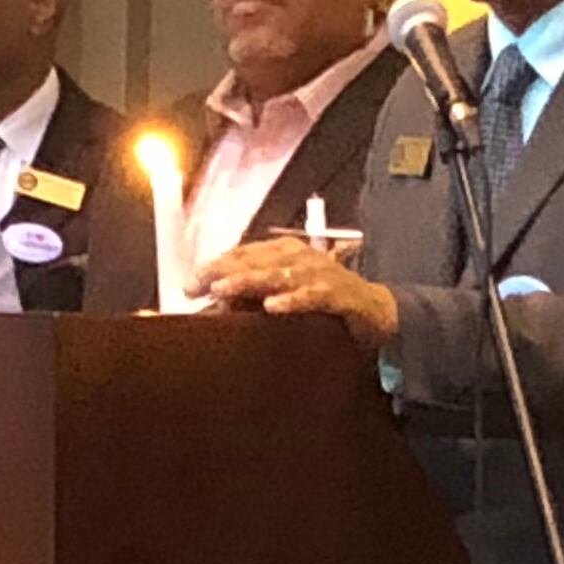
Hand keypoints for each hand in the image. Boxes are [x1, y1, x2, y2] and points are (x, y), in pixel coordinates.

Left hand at [198, 233, 398, 347]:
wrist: (374, 311)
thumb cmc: (321, 301)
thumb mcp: (283, 295)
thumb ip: (251, 298)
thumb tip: (212, 305)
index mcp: (283, 253)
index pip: (243, 254)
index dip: (215, 266)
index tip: (188, 286)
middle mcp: (300, 257)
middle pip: (256, 260)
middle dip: (224, 271)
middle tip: (199, 285)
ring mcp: (321, 273)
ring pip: (280, 274)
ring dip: (250, 281)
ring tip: (224, 291)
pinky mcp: (340, 294)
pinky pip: (314, 296)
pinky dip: (294, 300)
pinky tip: (273, 308)